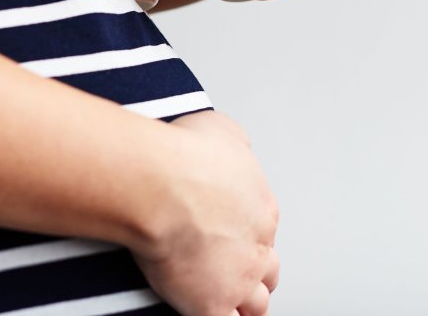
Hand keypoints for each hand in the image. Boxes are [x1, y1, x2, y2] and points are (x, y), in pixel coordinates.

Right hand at [132, 110, 280, 314]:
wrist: (160, 183)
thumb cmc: (183, 156)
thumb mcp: (222, 130)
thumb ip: (234, 143)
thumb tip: (235, 146)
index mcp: (262, 208)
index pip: (265, 229)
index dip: (249, 233)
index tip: (231, 231)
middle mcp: (256, 245)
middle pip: (268, 267)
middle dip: (256, 270)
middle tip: (240, 272)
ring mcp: (237, 279)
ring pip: (256, 303)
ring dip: (247, 303)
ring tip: (236, 304)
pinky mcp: (212, 304)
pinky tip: (211, 313)